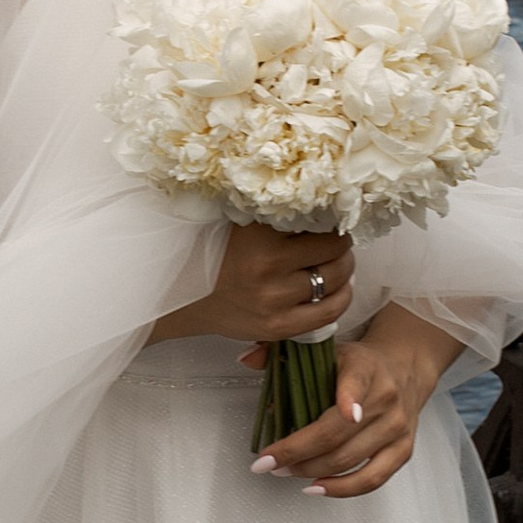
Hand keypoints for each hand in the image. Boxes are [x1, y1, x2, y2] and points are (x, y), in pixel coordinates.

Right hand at [157, 221, 353, 348]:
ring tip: (337, 260)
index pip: (316, 217)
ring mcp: (272, 300)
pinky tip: (338, 287)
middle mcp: (265, 267)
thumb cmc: (208, 254)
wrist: (178, 299)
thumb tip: (319, 196)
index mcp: (255, 234)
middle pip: (332, 247)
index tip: (329, 213)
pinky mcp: (277, 327)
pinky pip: (329, 312)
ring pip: (335, 277)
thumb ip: (271, 211)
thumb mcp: (235, 221)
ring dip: (344, 266)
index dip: (329, 213)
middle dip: (340, 240)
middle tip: (336, 237)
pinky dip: (342, 296)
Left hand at [245, 306, 460, 500]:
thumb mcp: (327, 348)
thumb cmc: (361, 363)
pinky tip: (317, 487)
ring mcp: (396, 427)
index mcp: (365, 368)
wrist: (405, 369)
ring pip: (351, 460)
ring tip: (285, 471)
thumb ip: (286, 352)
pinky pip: (372, 479)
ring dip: (312, 471)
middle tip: (269, 461)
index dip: (351, 399)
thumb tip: (248, 359)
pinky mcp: (403, 450)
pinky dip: (342, 489)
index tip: (347, 412)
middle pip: (339, 434)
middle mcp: (386, 398)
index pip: (357, 383)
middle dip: (297, 452)